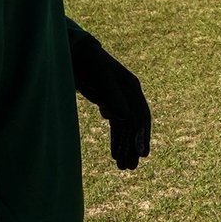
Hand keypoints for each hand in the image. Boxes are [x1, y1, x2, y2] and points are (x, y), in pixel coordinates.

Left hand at [71, 37, 151, 169]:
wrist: (78, 54)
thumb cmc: (90, 62)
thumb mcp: (101, 75)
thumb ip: (112, 94)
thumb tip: (125, 116)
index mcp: (131, 87)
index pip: (141, 115)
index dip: (142, 135)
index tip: (142, 153)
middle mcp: (129, 95)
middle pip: (135, 126)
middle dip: (133, 147)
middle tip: (131, 167)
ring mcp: (120, 101)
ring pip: (126, 129)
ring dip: (124, 147)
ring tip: (123, 167)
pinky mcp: (110, 105)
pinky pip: (116, 126)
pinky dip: (116, 140)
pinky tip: (114, 153)